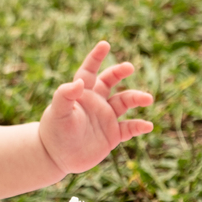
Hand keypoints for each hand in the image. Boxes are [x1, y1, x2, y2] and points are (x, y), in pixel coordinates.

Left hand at [39, 41, 153, 174]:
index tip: (104, 44)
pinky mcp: (112, 134)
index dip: (96, 58)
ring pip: (125, 102)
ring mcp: (105, 117)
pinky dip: (139, 126)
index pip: (89, 71)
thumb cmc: (54, 131)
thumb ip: (65, 95)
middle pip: (111, 81)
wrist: (55, 156)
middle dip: (120, 72)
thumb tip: (79, 82)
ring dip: (136, 98)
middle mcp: (96, 102)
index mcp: (81, 93)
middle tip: (129, 67)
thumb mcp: (57, 112)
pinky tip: (147, 125)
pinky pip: (129, 128)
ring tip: (147, 99)